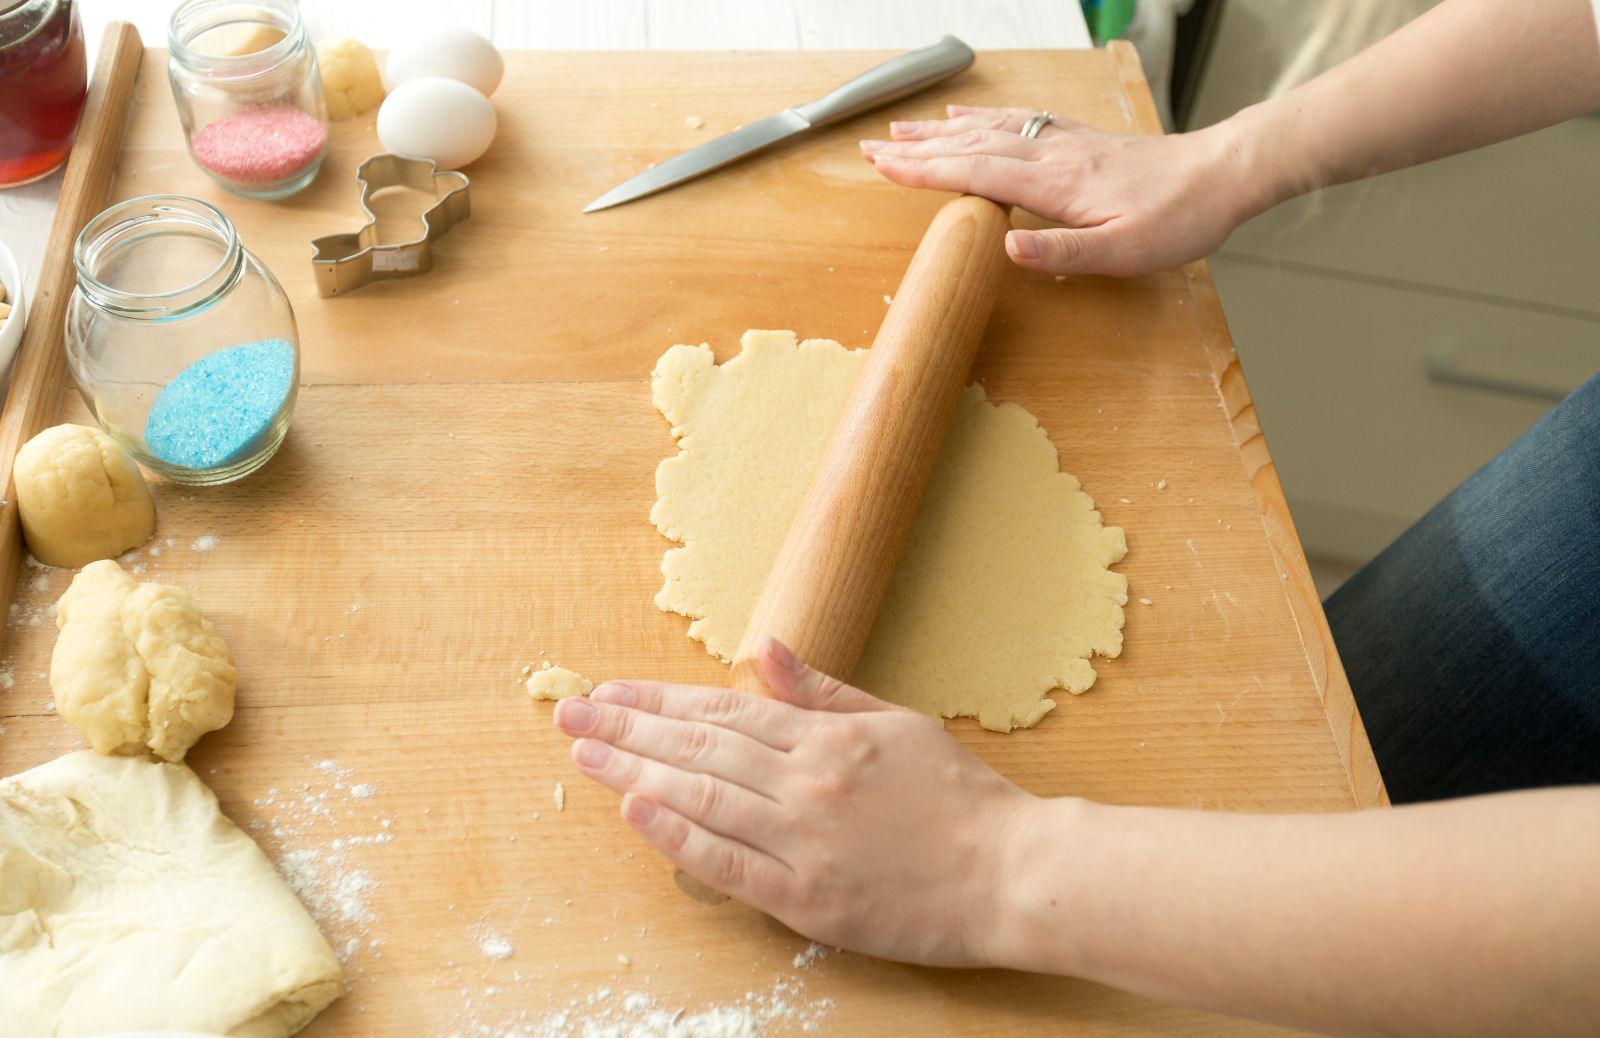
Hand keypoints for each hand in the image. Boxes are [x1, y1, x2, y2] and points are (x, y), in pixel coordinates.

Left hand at [553, 638, 1035, 966]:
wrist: (1012, 871)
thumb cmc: (960, 798)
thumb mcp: (897, 723)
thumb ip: (825, 692)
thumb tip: (766, 649)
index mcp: (826, 737)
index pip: (723, 710)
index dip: (660, 700)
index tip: (611, 691)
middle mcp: (806, 781)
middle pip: (699, 748)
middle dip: (628, 727)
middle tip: (571, 713)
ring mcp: (803, 841)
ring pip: (702, 797)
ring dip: (635, 772)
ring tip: (584, 754)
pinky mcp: (807, 898)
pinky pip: (729, 864)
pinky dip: (678, 837)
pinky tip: (635, 812)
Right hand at [860, 105, 1265, 277]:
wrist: (1220, 176)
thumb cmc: (1176, 220)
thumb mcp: (1122, 253)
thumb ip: (1061, 253)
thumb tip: (1004, 250)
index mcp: (1054, 183)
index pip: (973, 173)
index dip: (924, 171)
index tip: (882, 167)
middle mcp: (1051, 153)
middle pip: (969, 145)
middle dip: (917, 149)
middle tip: (870, 149)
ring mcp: (1063, 142)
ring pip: (988, 129)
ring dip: (940, 132)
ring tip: (902, 132)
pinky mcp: (1077, 140)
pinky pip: (1015, 122)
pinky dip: (981, 119)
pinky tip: (967, 118)